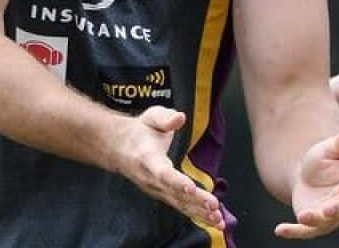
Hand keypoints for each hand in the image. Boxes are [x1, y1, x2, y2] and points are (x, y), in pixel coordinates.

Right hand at [112, 106, 223, 229]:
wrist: (119, 147)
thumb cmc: (140, 131)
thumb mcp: (151, 117)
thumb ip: (165, 118)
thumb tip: (179, 118)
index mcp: (149, 160)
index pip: (162, 173)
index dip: (175, 181)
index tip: (190, 187)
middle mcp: (152, 180)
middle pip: (175, 193)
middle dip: (195, 202)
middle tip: (214, 207)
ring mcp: (157, 190)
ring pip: (179, 204)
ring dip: (199, 213)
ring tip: (218, 220)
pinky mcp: (163, 195)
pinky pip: (181, 207)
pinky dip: (197, 215)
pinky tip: (214, 220)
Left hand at [275, 124, 338, 238]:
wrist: (307, 173)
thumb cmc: (326, 158)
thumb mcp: (331, 148)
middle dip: (338, 211)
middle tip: (327, 210)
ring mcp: (331, 216)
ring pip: (327, 224)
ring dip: (315, 222)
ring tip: (303, 216)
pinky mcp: (314, 224)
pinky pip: (305, 231)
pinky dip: (293, 232)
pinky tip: (279, 230)